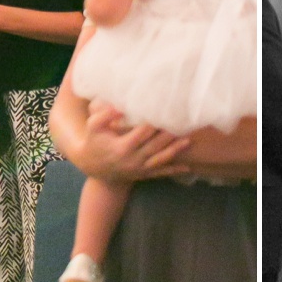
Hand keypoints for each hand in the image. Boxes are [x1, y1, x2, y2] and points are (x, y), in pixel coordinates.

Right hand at [77, 100, 191, 182]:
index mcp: (122, 148)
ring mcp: (139, 169)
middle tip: (183, 123)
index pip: (142, 133)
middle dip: (169, 135)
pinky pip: (160, 173)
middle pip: (155, 146)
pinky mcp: (143, 174)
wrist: (93, 167)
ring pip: (160, 160)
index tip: (164, 111)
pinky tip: (188, 168)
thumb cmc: (94, 142)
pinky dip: (174, 170)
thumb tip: (119, 106)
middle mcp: (132, 160)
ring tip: (188, 140)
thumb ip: (105, 116)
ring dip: (175, 151)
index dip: (153, 123)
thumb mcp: (94, 127)